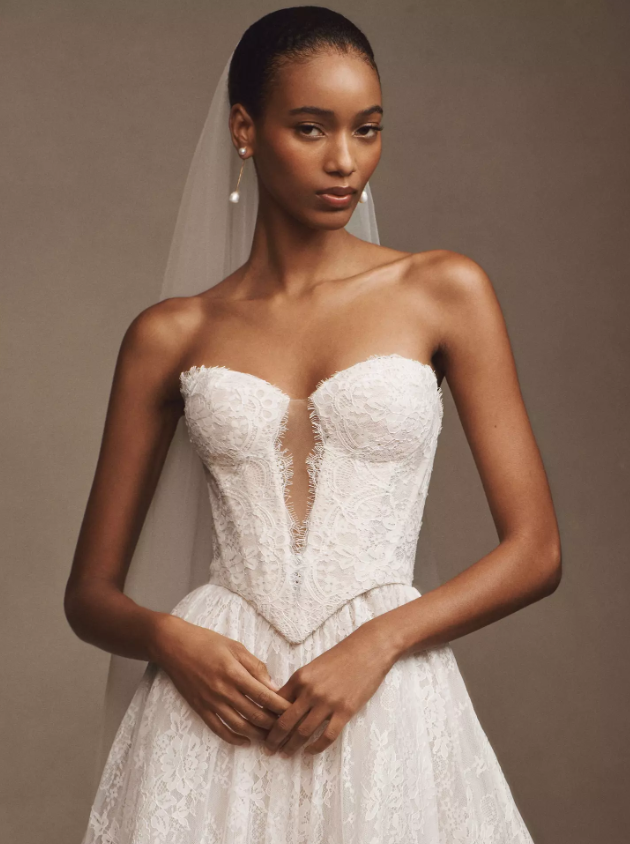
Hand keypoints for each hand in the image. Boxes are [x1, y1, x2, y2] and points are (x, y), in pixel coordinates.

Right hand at [153, 615, 290, 747]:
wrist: (174, 646)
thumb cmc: (207, 642)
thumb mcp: (235, 647)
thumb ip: (255, 666)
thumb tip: (273, 686)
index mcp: (234, 673)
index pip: (264, 696)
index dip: (280, 706)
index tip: (292, 711)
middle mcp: (223, 691)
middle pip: (254, 714)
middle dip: (273, 724)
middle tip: (285, 728)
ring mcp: (211, 702)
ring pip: (239, 726)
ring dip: (257, 734)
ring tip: (270, 738)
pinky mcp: (200, 709)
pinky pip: (219, 729)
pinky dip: (233, 738)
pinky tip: (245, 741)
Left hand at [263, 619, 397, 756]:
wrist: (368, 650)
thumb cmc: (340, 656)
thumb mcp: (314, 665)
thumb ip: (299, 684)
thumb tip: (284, 702)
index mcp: (300, 677)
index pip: (276, 703)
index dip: (267, 718)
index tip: (261, 729)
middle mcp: (310, 691)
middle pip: (285, 722)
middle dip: (274, 739)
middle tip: (269, 749)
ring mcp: (327, 702)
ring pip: (303, 732)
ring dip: (292, 746)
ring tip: (286, 754)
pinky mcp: (345, 711)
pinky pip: (327, 736)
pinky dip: (316, 747)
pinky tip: (309, 751)